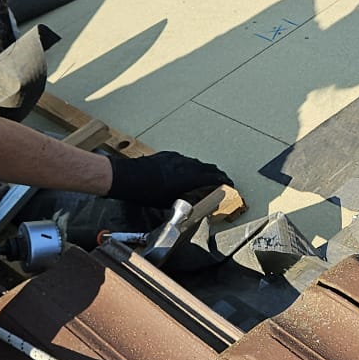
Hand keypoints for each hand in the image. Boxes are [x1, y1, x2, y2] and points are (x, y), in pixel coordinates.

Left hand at [104, 150, 230, 206]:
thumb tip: (191, 204)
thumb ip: (183, 200)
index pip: (212, 176)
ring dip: (202, 169)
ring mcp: (175, 158)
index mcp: (188, 177)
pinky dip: (189, 165)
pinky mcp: (166, 155)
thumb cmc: (146, 193)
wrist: (128, 177)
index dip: (223, 180)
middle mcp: (185, 165)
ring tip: (205, 175)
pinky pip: (183, 159)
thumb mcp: (168, 202)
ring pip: (195, 162)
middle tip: (221, 179)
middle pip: (206, 167)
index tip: (230, 183)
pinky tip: (185, 170)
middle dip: (216, 173)